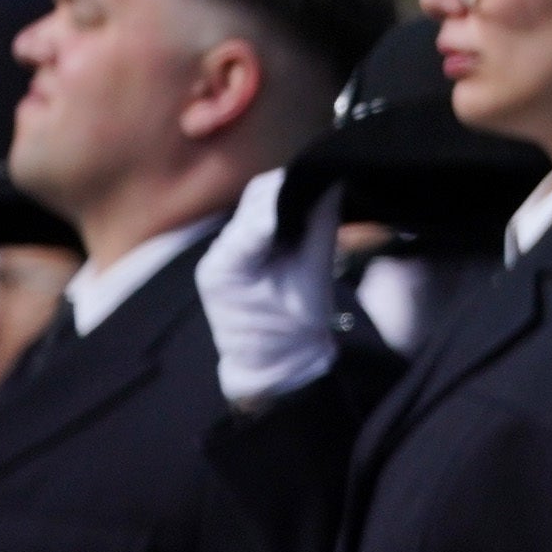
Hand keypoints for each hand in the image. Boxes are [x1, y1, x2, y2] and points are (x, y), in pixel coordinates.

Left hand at [196, 165, 341, 403]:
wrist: (276, 366)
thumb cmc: (292, 332)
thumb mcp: (312, 283)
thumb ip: (320, 234)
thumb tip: (333, 188)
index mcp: (227, 264)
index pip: (261, 214)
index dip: (293, 195)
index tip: (325, 184)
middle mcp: (217, 252)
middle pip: (254, 200)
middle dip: (289, 189)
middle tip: (325, 185)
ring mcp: (223, 252)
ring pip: (256, 204)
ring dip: (286, 197)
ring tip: (318, 197)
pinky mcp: (236, 253)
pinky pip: (259, 219)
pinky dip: (282, 211)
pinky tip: (304, 212)